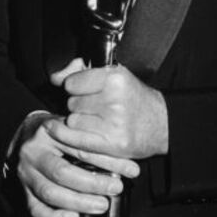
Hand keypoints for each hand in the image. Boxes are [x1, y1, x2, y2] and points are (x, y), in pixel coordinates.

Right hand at [15, 111, 139, 216]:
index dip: (108, 161)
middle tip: (116, 189)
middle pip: (63, 172)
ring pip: (50, 193)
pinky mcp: (23, 190)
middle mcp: (34, 152)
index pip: (81, 148)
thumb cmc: (61, 130)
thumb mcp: (76, 126)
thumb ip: (95, 138)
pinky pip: (36, 209)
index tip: (131, 170)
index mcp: (50, 131)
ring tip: (101, 205)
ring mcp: (25, 172)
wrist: (29, 132)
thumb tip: (128, 161)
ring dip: (78, 202)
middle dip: (93, 184)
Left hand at [49, 60, 168, 159]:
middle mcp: (114, 99)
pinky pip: (75, 140)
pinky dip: (70, 137)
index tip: (85, 90)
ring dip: (79, 122)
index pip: (72, 83)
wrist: (162, 124)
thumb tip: (54, 77)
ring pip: (72, 122)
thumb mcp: (114, 75)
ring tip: (96, 120)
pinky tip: (72, 133)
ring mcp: (114, 123)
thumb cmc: (136, 98)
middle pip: (72, 103)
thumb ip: (81, 71)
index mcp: (115, 78)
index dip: (76, 87)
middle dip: (79, 106)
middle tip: (96, 107)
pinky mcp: (112, 144)